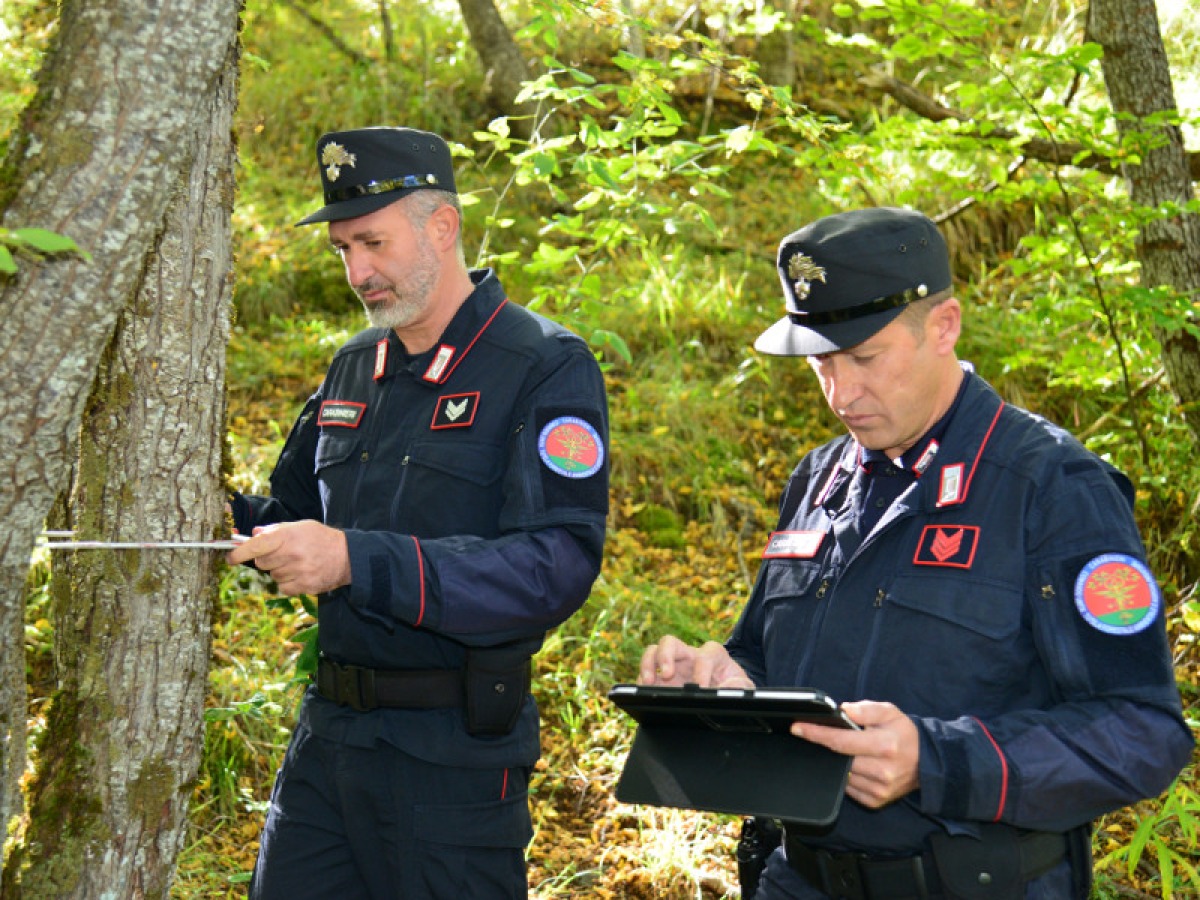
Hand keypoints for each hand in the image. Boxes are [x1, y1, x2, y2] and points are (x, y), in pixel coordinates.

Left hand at [226, 520, 350, 596]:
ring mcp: (298, 571)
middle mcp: (291, 554)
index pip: (255, 546)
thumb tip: (254, 534)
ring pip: (273, 575)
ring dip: (279, 570)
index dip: (239, 553)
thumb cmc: (321, 538)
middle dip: (267, 559)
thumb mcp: (300, 526)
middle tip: (282, 554)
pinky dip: (288, 582)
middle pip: (261, 563)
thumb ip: (275, 529)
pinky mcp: (303, 586)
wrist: (348, 556)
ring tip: (298, 563)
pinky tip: (301, 574)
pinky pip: (283, 588)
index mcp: (288, 536)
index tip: (230, 558)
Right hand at [638, 634, 754, 688]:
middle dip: (665, 656)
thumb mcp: (743, 687)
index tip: (701, 688)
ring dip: (648, 664)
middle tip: (666, 674)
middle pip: (670, 643)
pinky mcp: (662, 679)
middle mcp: (690, 655)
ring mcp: (674, 666)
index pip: (705, 656)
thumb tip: (729, 689)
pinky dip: (642, 680)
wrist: (726, 695)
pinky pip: (647, 673)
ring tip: (648, 682)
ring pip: (653, 652)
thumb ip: (739, 686)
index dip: (702, 671)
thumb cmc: (734, 687)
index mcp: (712, 655)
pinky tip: (644, 692)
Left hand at [790, 700, 919, 808]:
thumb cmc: (904, 734)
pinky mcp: (876, 801)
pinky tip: (854, 765)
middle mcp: (881, 771)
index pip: (840, 741)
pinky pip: (848, 789)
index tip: (798, 728)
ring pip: (841, 774)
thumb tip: (842, 710)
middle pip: (838, 759)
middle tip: (815, 734)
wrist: (927, 762)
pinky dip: (846, 776)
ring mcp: (878, 789)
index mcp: (884, 746)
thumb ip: (865, 709)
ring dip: (837, 762)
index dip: (816, 734)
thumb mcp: (889, 712)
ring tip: (848, 750)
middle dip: (824, 746)